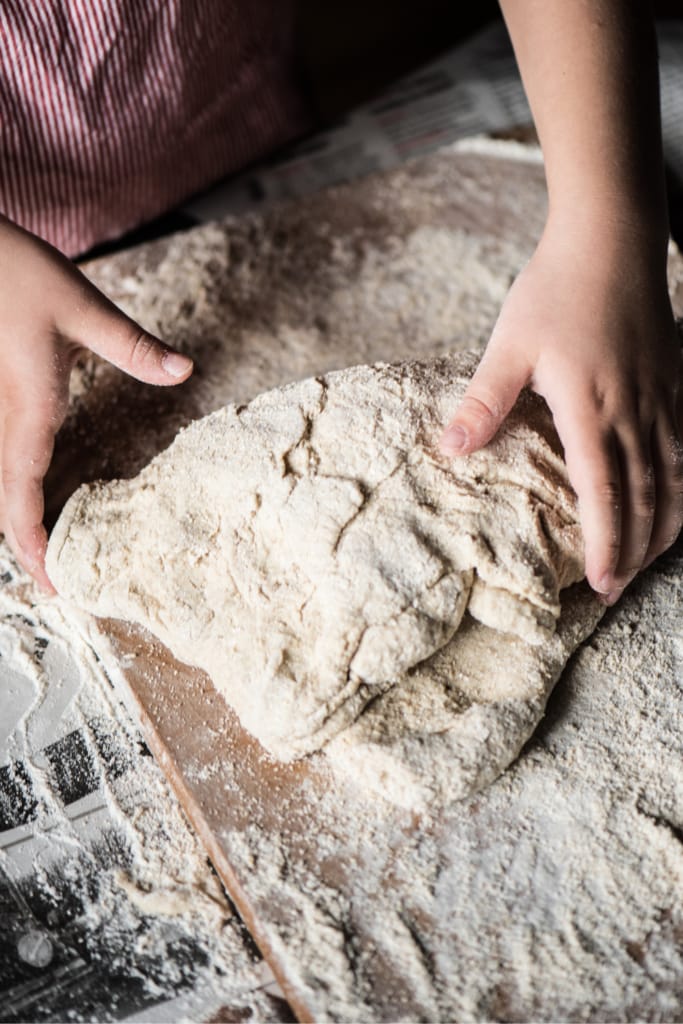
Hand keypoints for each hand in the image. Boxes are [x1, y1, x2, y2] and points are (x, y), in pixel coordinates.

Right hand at [0, 215, 192, 590]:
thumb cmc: (16, 270)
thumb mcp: (82, 306)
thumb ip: (132, 345)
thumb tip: (184, 370)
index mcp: (28, 407)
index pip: (22, 490)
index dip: (31, 540)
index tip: (50, 580)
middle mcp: (6, 417)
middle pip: (6, 499)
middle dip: (27, 547)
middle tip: (56, 584)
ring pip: (1, 479)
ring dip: (20, 520)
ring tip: (49, 556)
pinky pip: (4, 454)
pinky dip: (18, 486)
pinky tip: (36, 496)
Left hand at [440, 221, 682, 604]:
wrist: (611, 238)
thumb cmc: (555, 289)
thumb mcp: (508, 345)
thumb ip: (482, 402)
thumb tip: (449, 450)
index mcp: (589, 410)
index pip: (604, 495)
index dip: (605, 545)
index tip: (600, 583)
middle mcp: (635, 412)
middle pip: (644, 498)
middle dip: (634, 551)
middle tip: (617, 590)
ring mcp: (662, 398)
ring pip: (673, 479)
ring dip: (663, 527)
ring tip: (647, 562)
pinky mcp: (674, 383)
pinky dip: (681, 486)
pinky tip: (672, 503)